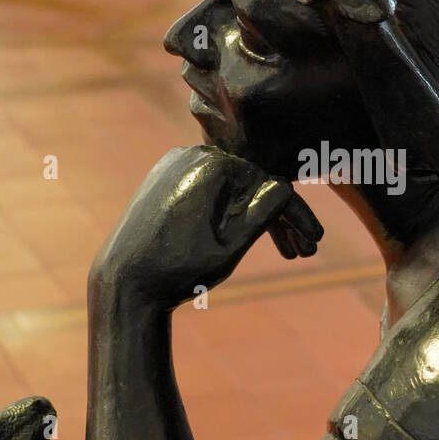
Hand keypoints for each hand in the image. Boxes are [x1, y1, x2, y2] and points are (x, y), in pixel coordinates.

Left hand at [90, 145, 322, 308]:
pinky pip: (209, 189)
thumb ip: (263, 213)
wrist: (123, 284)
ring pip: (232, 187)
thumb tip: (285, 185)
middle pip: (252, 184)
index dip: (297, 215)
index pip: (270, 185)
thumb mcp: (232, 246)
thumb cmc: (180, 269)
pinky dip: (228, 210)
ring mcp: (175, 164)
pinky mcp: (164, 177)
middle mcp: (192, 155)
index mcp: (212, 167)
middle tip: (304, 252)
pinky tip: (247, 235)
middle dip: (280, 218)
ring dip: (255, 216)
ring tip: (281, 252)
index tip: (316, 243)